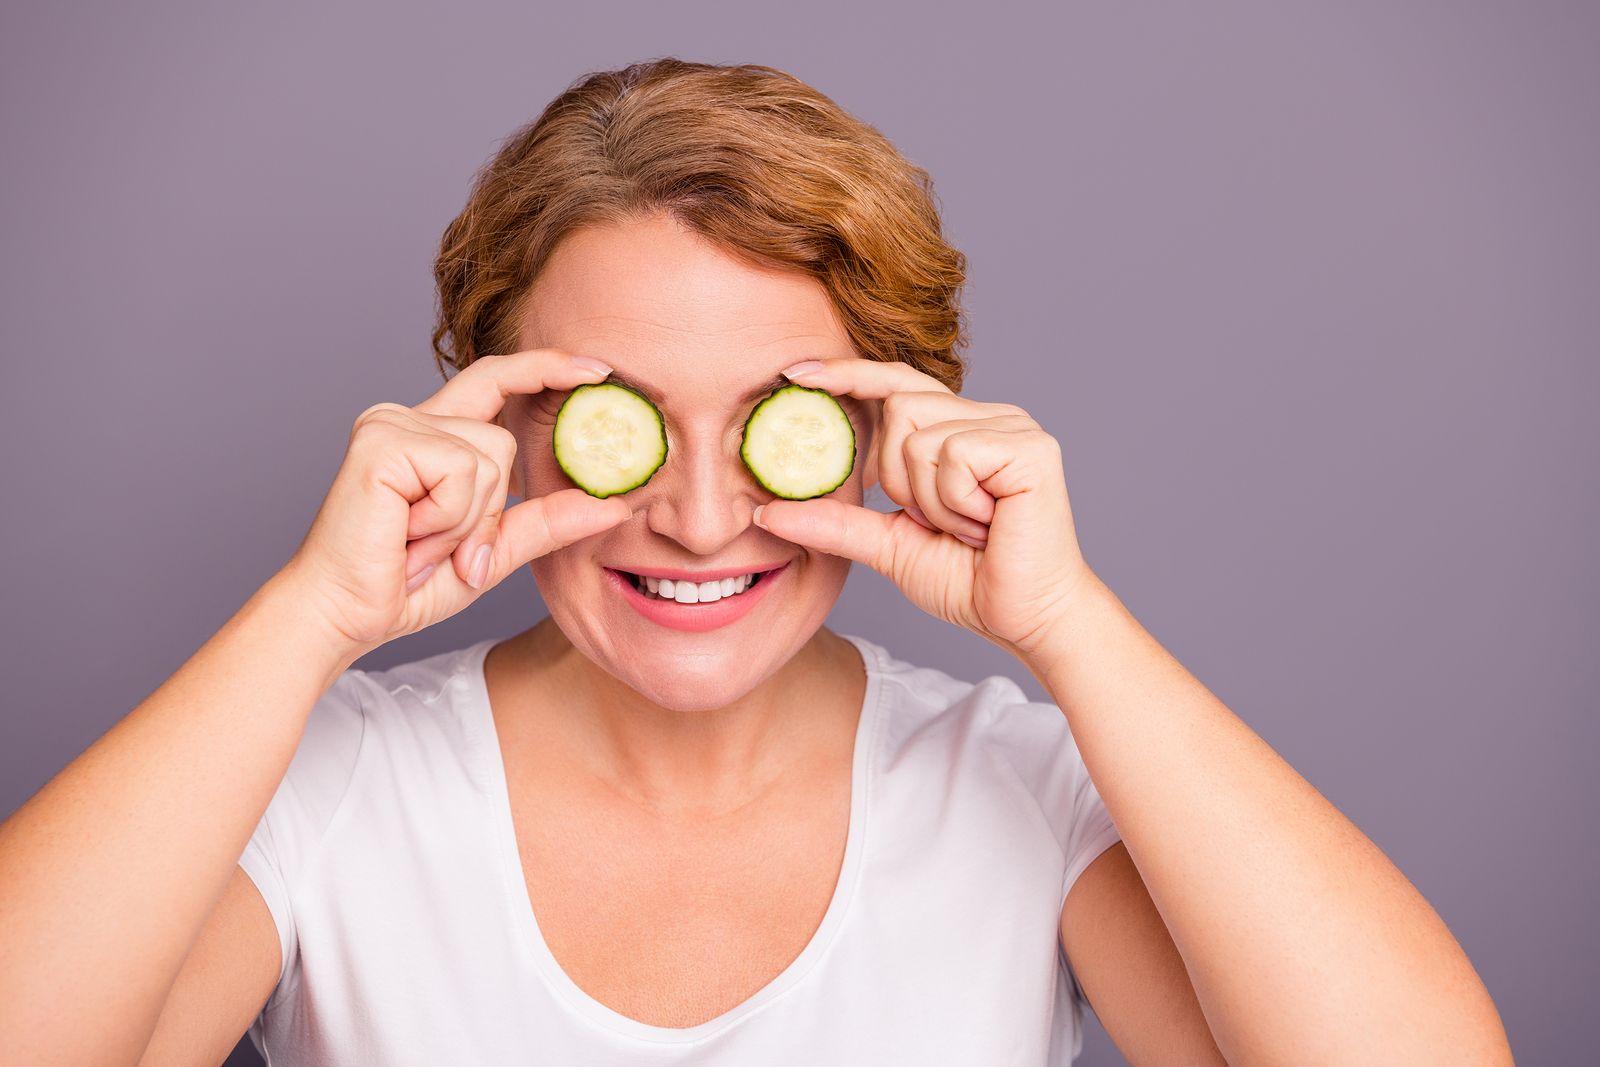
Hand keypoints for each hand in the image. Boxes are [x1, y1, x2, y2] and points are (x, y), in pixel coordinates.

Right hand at [280, 348, 631, 655]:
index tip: (599, 371)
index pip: (496, 381)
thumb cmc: (406, 586)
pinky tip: (406, 536)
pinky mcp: (382, 442)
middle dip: (491, 512)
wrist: (343, 617)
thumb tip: (615, 505)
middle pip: (503, 440)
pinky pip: (461, 471)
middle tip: (446, 553)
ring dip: (467, 521)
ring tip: (419, 546)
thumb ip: (547, 522)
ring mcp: (391, 424)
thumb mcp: (493, 552)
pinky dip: (447, 518)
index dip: (547, 368)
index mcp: (430, 434)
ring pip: (489, 456)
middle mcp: (407, 418)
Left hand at [753, 358, 1094, 659]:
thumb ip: (836, 523)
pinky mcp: (1029, 446)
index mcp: (960, 429)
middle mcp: (988, 415)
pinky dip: (955, 502)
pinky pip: (953, 455)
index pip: (895, 384)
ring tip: (968, 528)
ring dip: (929, 500)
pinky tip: (987, 524)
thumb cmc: (970, 581)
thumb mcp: (889, 546)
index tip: (796, 375)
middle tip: (936, 524)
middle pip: (900, 407)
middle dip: (897, 479)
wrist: (1025, 619)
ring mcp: (1012, 426)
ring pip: (920, 437)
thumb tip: (767, 514)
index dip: (848, 374)